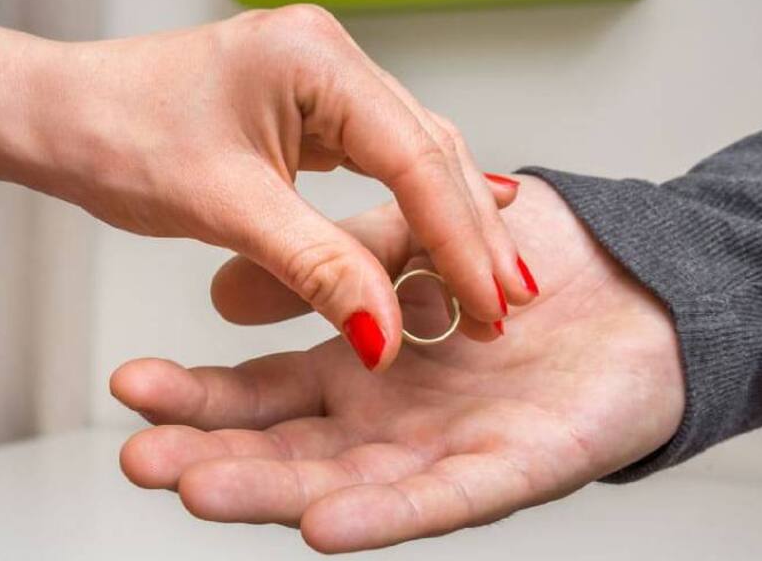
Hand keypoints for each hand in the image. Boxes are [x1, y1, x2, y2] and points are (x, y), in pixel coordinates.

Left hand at [0, 8, 535, 369]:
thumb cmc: (119, 135)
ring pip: (416, 154)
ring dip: (452, 220)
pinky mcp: (316, 111)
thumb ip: (314, 266)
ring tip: (493, 281)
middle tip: (511, 299)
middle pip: (429, 150)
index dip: (458, 236)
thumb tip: (384, 332)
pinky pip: (385, 159)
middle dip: (471, 230)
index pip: (413, 155)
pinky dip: (416, 207)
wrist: (66, 115)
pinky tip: (449, 234)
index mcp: (316, 59)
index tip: (492, 299)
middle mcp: (333, 60)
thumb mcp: (225, 206)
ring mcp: (328, 83)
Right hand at [110, 176, 684, 552]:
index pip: (265, 393)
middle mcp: (389, 420)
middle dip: (211, 456)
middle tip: (138, 456)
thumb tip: (225, 296)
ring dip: (272, 494)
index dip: (199, 394)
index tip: (131, 385)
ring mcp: (442, 450)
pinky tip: (323, 523)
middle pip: (287, 451)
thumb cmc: (525, 264)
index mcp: (363, 369)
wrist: (631, 283)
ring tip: (196, 490)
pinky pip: (440, 500)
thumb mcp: (411, 239)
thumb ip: (335, 260)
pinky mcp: (507, 472)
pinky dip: (382, 514)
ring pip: (346, 484)